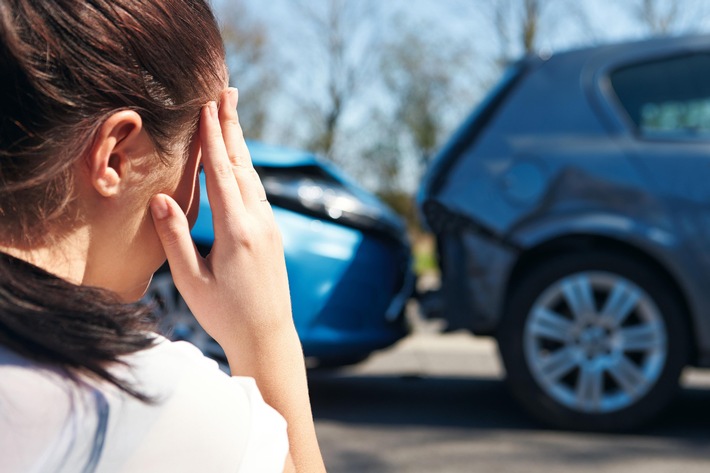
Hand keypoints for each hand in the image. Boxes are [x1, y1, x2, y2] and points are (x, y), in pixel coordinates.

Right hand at [150, 88, 292, 357]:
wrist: (268, 337)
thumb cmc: (225, 315)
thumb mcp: (191, 281)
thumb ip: (176, 237)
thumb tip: (160, 197)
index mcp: (236, 232)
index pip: (222, 174)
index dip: (212, 138)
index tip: (207, 105)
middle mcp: (259, 223)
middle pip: (243, 165)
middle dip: (232, 127)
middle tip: (228, 91)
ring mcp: (270, 228)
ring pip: (253, 178)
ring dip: (240, 145)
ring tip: (231, 116)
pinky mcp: (272, 235)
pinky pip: (258, 193)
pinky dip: (246, 170)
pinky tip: (240, 162)